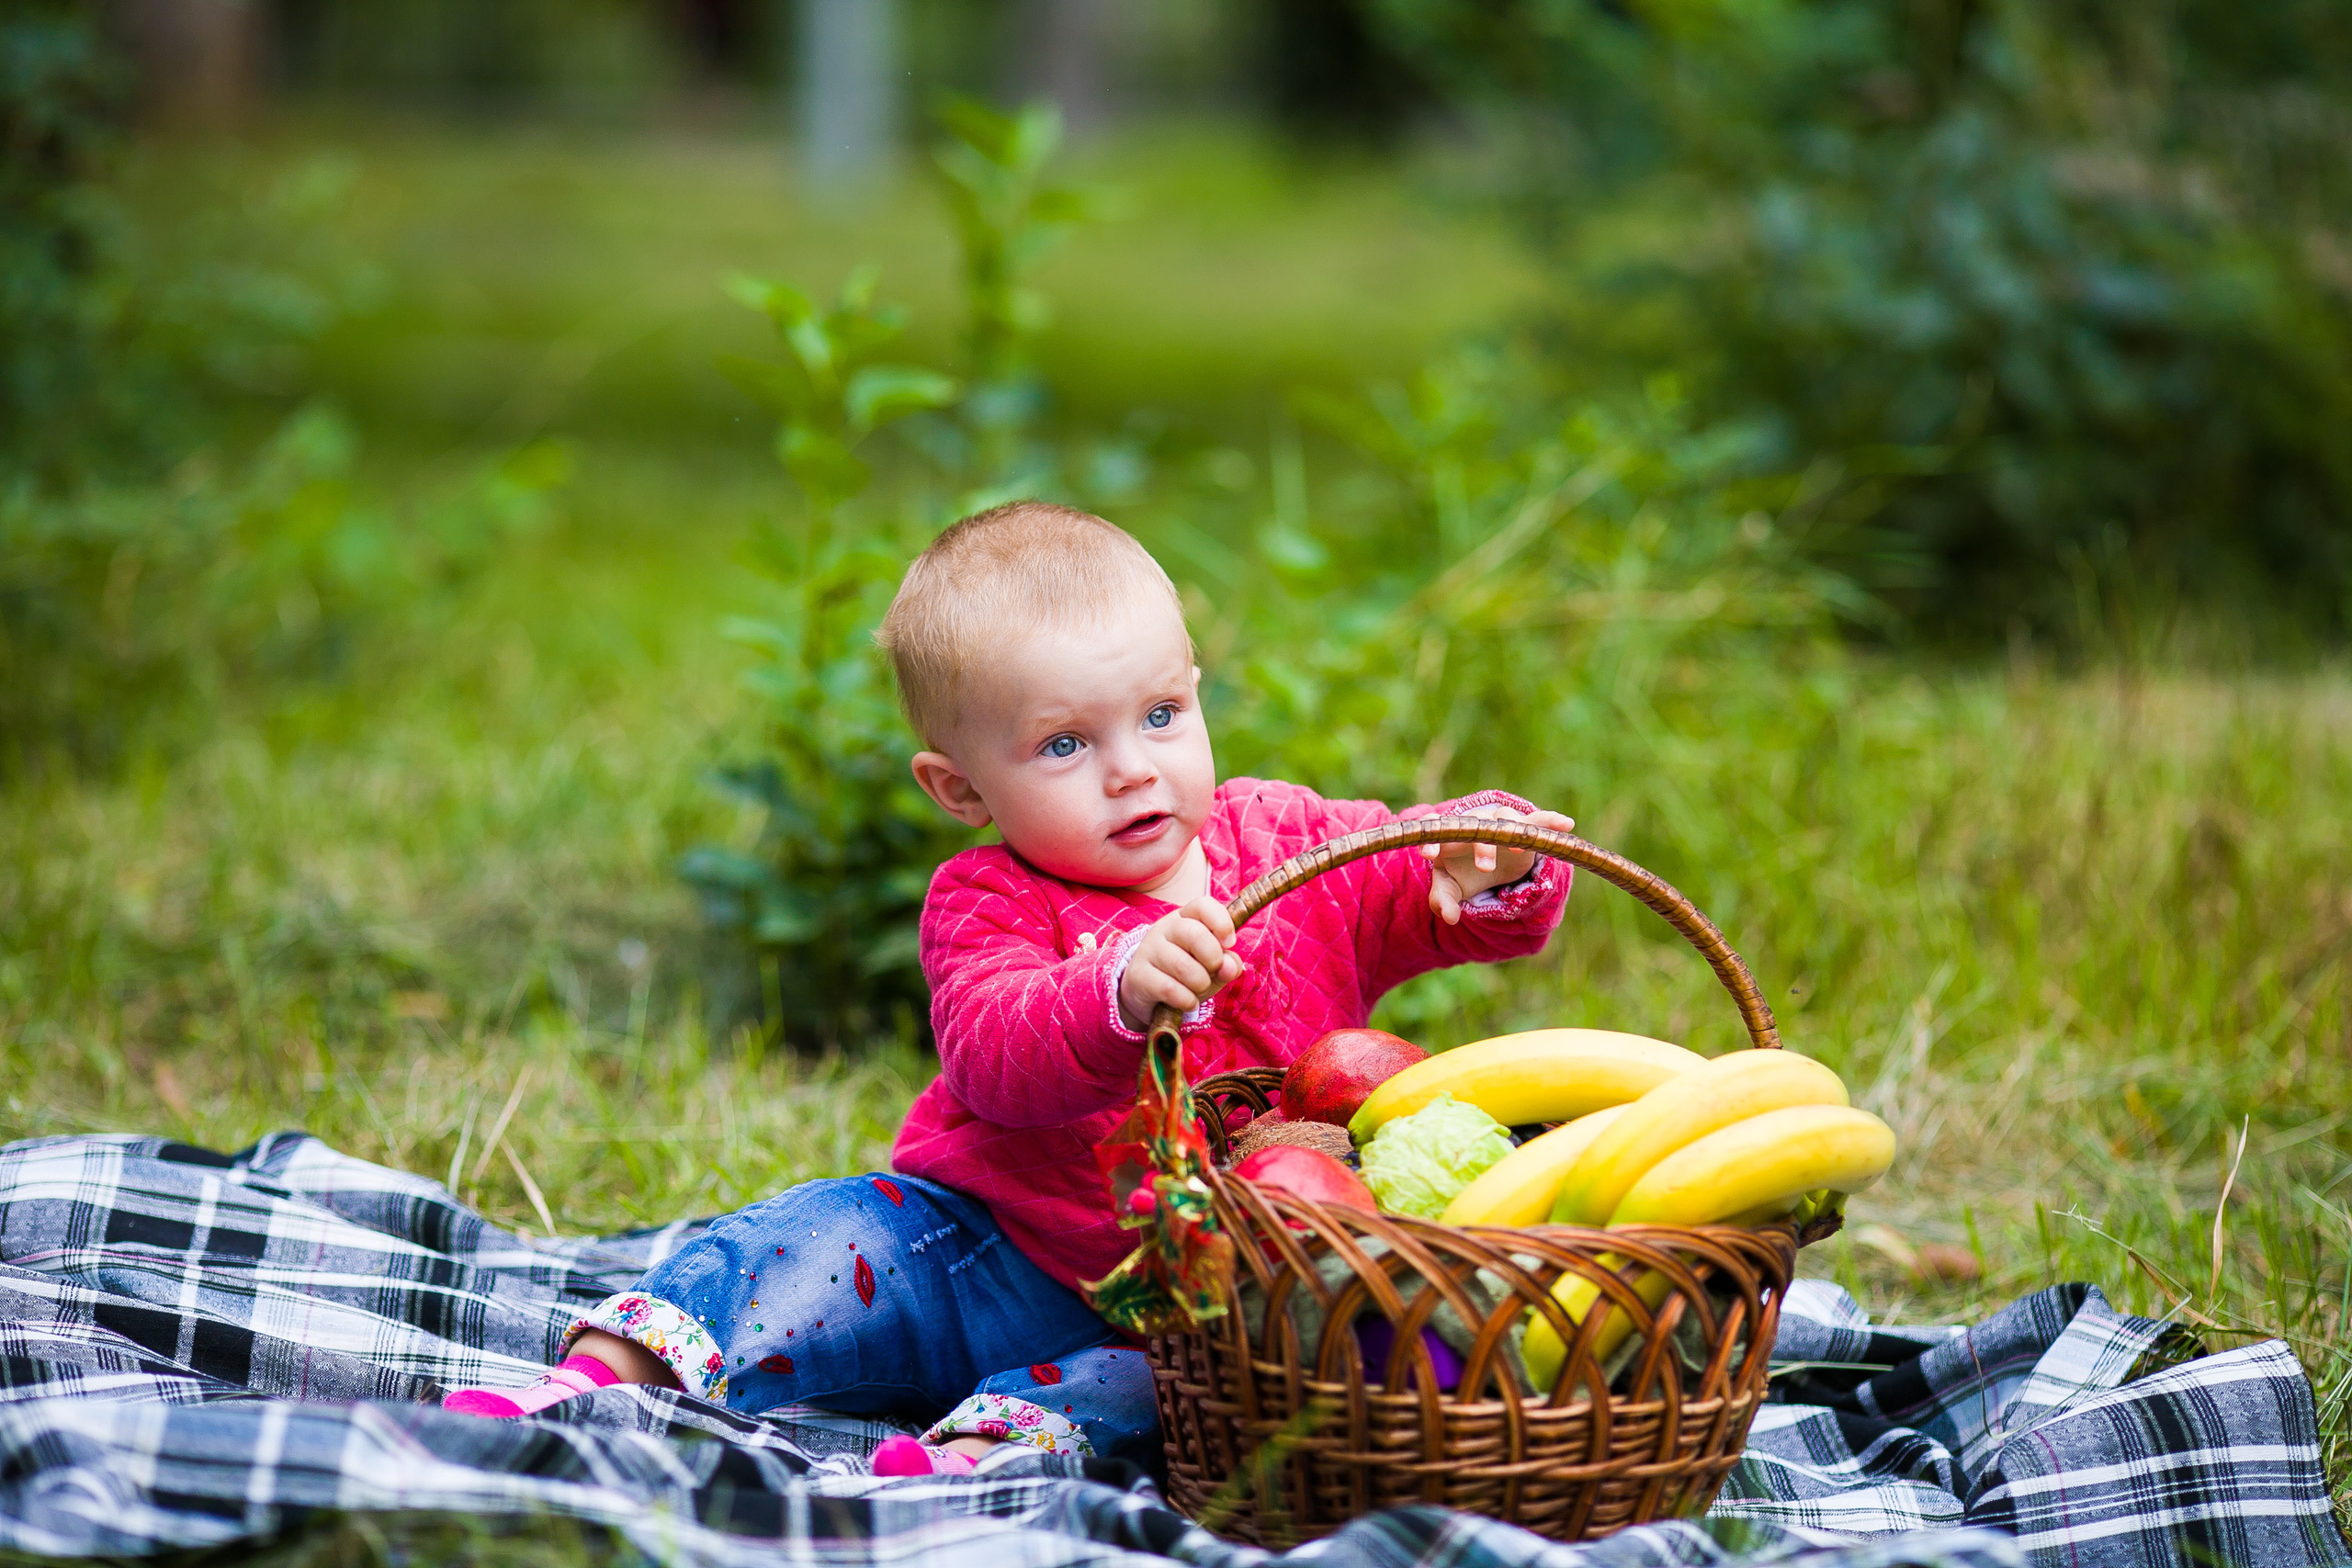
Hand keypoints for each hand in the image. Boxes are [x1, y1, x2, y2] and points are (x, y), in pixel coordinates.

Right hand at [1119, 896, 1243, 1031]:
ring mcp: (1148, 950)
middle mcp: (1164, 928)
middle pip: (1194, 934)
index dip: (1222, 923)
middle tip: (1213, 971)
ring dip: (1200, 983)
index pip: (1203, 905)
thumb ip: (1228, 963)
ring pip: (1182, 965)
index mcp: (1185, 918)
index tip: (1229, 943)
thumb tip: (1230, 967)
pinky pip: (1169, 988)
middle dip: (1213, 958)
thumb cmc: (1186, 975)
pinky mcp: (1138, 975)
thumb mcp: (1212, 967)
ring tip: (1199, 989)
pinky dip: (1187, 1000)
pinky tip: (1188, 1002)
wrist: (1149, 996)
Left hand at [1422, 805, 1573, 924]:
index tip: (1430, 856)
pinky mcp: (1522, 827)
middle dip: (1481, 846)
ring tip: (1518, 850)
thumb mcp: (1450, 889)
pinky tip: (1566, 823)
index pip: (1436, 830)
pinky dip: (1549, 820)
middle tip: (1486, 868)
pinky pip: (1537, 820)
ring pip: (1504, 817)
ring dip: (1511, 831)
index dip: (1432, 839)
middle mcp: (1473, 825)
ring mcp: (1498, 824)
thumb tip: (1450, 918)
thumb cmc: (1461, 874)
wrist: (1484, 866)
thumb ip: (1443, 901)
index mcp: (1448, 837)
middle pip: (1475, 825)